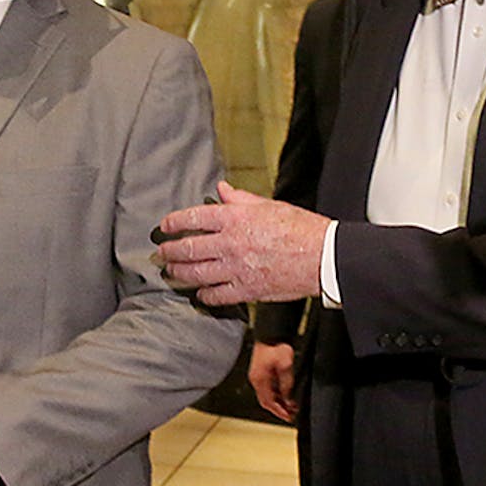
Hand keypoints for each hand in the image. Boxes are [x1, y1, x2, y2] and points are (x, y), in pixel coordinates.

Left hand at [156, 181, 328, 305]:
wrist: (323, 256)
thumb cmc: (300, 228)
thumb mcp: (269, 205)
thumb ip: (241, 199)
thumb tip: (222, 190)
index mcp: (236, 218)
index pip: (194, 218)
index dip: (174, 222)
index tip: (165, 226)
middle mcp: (231, 243)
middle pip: (189, 249)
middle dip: (170, 251)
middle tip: (162, 253)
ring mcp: (237, 269)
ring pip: (197, 273)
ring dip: (180, 272)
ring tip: (172, 271)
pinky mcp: (247, 290)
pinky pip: (217, 295)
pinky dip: (204, 294)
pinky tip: (199, 293)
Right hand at [248, 341, 297, 421]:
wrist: (271, 334)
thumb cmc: (275, 346)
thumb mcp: (286, 366)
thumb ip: (286, 383)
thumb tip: (287, 396)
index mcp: (260, 379)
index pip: (269, 402)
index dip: (279, 411)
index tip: (288, 416)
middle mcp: (256, 379)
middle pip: (266, 401)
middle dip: (278, 409)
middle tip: (290, 414)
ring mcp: (257, 376)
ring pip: (267, 396)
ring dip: (278, 402)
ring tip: (290, 406)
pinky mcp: (260, 372)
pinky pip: (267, 388)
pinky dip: (276, 394)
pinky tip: (284, 395)